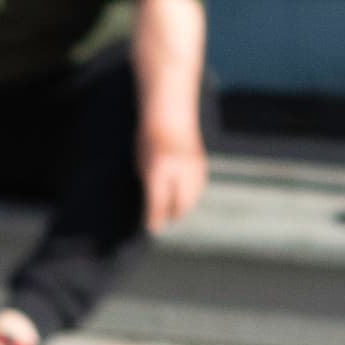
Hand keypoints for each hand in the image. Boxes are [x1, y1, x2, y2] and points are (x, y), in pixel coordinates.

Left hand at [140, 119, 208, 233]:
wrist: (169, 115)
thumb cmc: (149, 140)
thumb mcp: (142, 164)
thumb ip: (150, 187)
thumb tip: (156, 210)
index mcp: (159, 169)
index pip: (158, 203)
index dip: (155, 219)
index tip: (152, 229)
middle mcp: (179, 169)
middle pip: (179, 205)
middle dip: (171, 215)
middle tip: (163, 219)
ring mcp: (193, 167)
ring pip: (191, 198)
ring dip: (181, 206)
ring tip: (172, 209)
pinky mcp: (202, 165)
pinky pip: (197, 189)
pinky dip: (189, 195)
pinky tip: (181, 196)